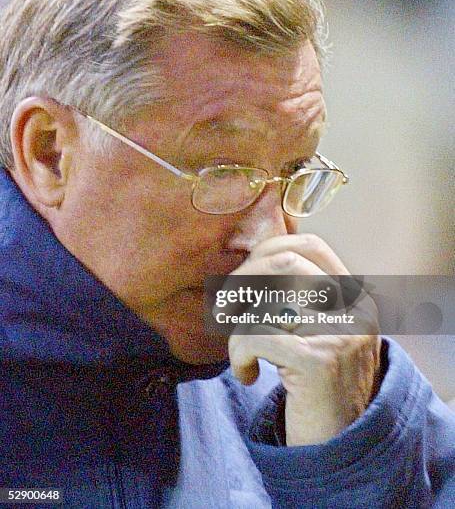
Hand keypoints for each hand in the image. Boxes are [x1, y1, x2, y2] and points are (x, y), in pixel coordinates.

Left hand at [227, 234, 380, 445]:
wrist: (339, 450)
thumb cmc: (317, 388)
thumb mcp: (319, 334)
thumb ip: (300, 299)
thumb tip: (250, 264)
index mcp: (355, 297)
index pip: (309, 245)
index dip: (268, 251)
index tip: (244, 276)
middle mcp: (355, 309)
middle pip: (285, 261)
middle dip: (242, 280)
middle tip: (224, 309)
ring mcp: (341, 333)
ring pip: (266, 298)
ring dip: (238, 325)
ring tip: (241, 351)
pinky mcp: (319, 362)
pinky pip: (256, 336)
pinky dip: (238, 354)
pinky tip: (247, 376)